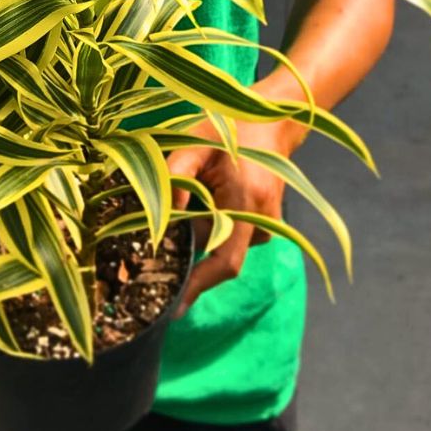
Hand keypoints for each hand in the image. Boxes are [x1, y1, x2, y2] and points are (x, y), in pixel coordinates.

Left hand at [166, 117, 293, 316]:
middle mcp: (263, 220)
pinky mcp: (264, 224)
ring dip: (199, 230)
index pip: (224, 261)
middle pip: (219, 256)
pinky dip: (211, 225)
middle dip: (189, 251)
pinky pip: (230, 235)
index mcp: (248, 201)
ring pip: (221, 244)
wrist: (270, 122)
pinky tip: (207, 196)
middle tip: (159, 237)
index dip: (199, 286)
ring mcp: (268, 224)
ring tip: (192, 192)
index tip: (175, 309)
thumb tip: (163, 215)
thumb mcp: (194, 143)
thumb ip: (175, 176)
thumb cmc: (228, 128)